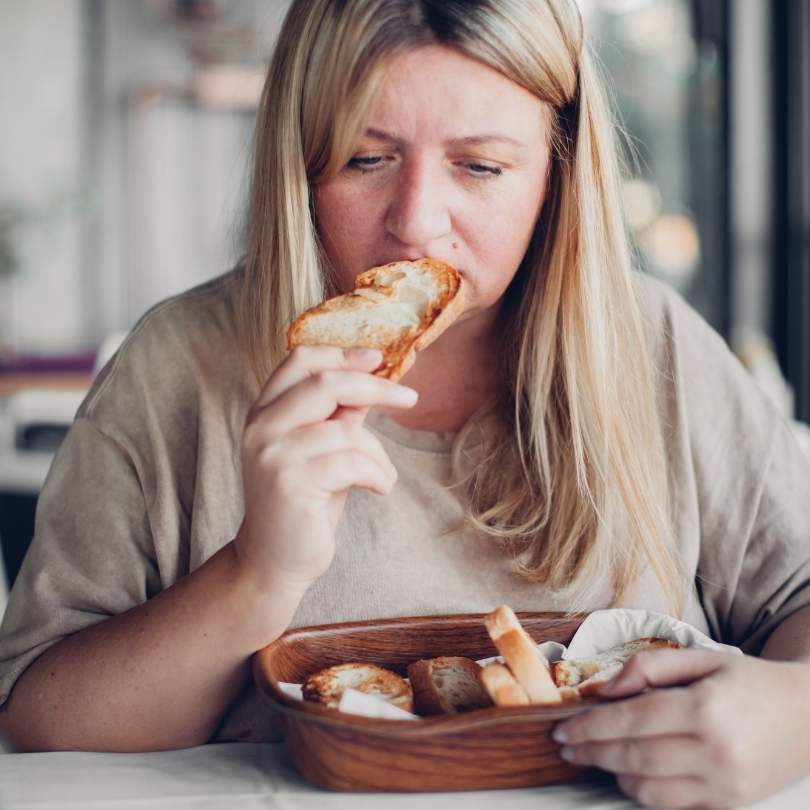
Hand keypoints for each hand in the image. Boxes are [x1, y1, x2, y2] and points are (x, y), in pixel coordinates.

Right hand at [232, 345, 417, 592]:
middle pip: (325, 383)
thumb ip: (339, 415)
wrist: (274, 561)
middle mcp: (261, 427)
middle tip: (410, 397)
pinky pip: (352, 463)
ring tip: (384, 475)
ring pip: (346, 430)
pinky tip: (380, 488)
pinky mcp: (290, 484)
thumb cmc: (305, 502)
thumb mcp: (323, 450)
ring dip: (379, 453)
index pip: (300, 360)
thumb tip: (374, 380)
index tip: (378, 359)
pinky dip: (378, 474)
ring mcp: (272, 455)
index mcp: (265, 411)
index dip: (342, 354)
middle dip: (376, 387)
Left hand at [552, 648, 809, 808]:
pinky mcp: (730, 804)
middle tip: (565, 745)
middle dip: (592, 752)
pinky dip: (642, 792)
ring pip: (648, 789)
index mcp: (704, 708)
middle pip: (633, 757)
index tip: (562, 727)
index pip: (630, 721)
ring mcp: (724, 784)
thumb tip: (605, 690)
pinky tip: (626, 774)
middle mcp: (714, 751)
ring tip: (593, 756)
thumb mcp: (701, 658)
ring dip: (612, 774)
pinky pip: (672, 805)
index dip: (590, 727)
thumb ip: (649, 668)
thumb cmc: (749, 681)